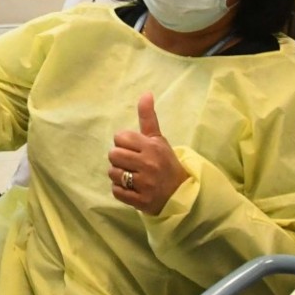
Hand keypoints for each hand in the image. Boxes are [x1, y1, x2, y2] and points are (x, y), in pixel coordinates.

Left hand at [108, 93, 187, 214]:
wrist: (182, 194)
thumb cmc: (165, 163)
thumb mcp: (158, 139)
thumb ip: (148, 117)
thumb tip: (146, 93)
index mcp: (152, 146)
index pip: (120, 137)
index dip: (123, 143)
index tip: (134, 149)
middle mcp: (149, 164)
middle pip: (113, 155)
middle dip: (119, 159)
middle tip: (131, 163)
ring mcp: (145, 184)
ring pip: (113, 173)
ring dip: (118, 175)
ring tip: (131, 176)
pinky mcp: (141, 201)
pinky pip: (116, 191)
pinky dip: (120, 190)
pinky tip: (131, 188)